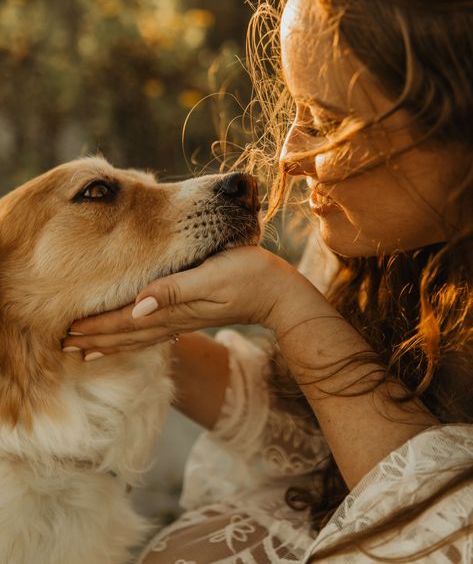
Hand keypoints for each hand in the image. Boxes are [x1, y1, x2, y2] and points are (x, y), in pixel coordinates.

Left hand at [62, 246, 315, 358]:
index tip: (68, 332)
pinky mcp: (193, 315)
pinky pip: (155, 333)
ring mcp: (184, 319)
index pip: (127, 321)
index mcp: (175, 307)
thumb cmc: (250, 275)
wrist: (280, 294)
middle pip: (127, 334)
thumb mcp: (214, 276)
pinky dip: (134, 339)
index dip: (97, 327)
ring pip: (138, 337)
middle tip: (63, 346)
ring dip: (110, 343)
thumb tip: (139, 305)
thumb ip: (176, 290)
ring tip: (85, 351)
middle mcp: (175, 318)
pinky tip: (129, 338)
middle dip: (96, 339)